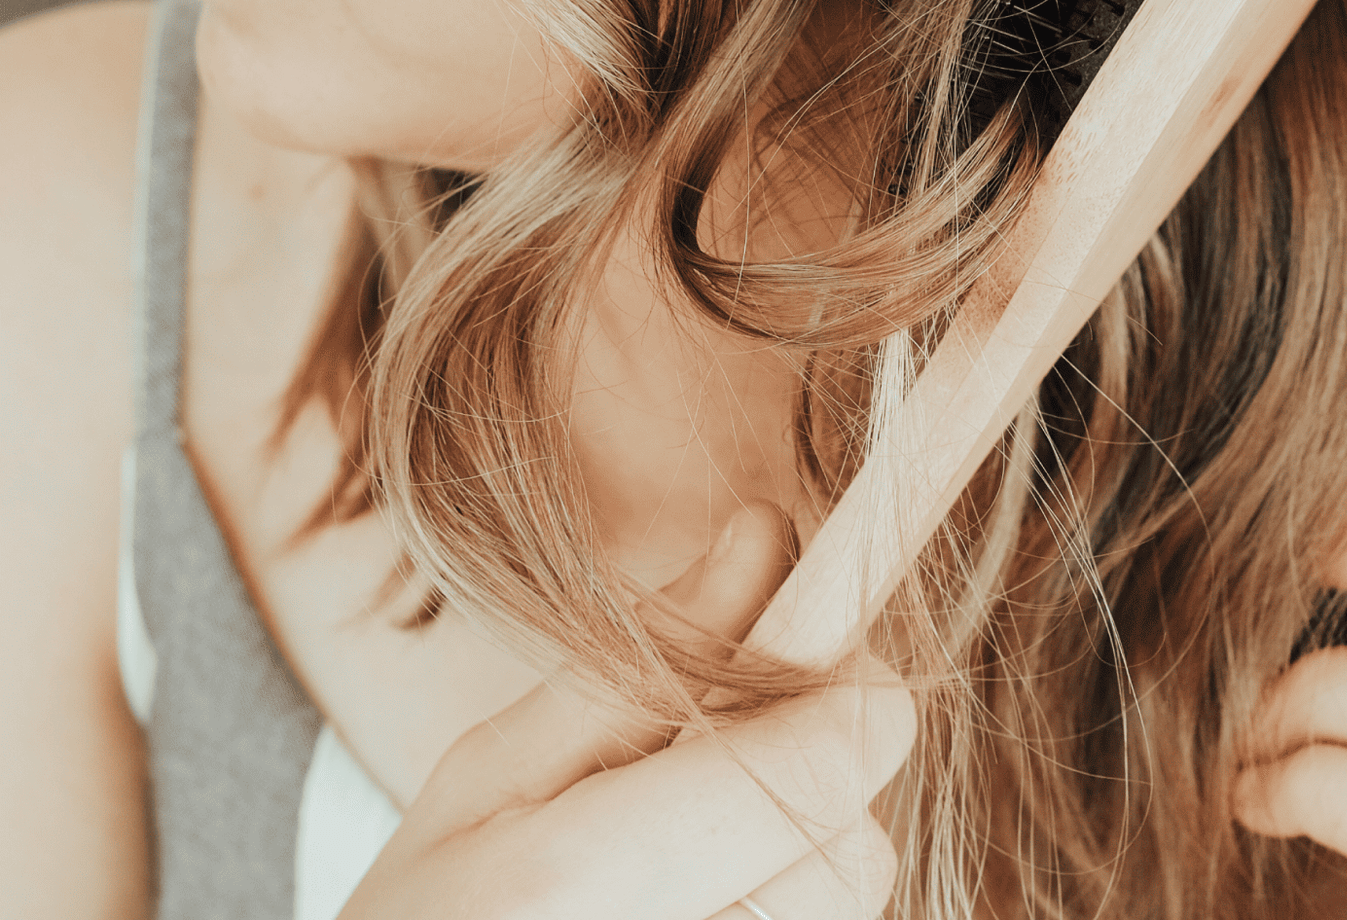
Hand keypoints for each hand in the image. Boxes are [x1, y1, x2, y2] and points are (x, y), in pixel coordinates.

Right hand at [341, 505, 914, 919]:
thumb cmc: (424, 918)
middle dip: (817, 783)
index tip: (812, 646)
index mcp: (568, 886)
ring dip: (803, 856)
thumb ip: (641, 659)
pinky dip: (784, 905)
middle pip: (854, 851)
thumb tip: (768, 533)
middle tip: (723, 763)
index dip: (846, 689)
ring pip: (848, 906)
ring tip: (696, 854)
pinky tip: (701, 899)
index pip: (819, 766)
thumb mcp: (493, 772)